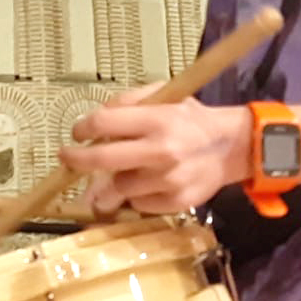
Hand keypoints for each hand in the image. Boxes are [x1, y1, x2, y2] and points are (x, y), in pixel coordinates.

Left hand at [60, 85, 251, 214]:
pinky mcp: (175, 203)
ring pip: (117, 187)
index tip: (78, 133)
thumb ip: (128, 102)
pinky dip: (134, 196)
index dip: (83, 128)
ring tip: (114, 173)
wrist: (232, 147)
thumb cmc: (191, 119)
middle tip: (68, 159)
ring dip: (109, 181)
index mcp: (157, 119)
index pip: (104, 122)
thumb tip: (94, 123)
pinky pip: (137, 204)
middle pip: (101, 160)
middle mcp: (161, 151)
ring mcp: (168, 180)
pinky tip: (144, 184)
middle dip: (76, 160)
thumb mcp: (164, 96)